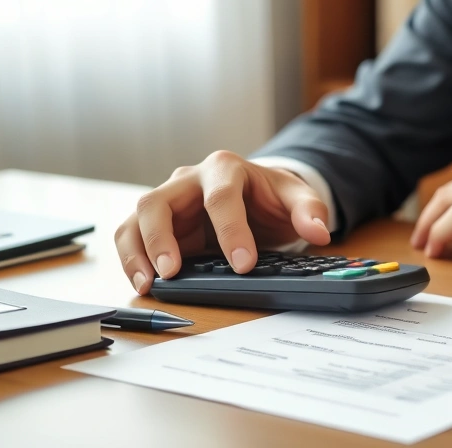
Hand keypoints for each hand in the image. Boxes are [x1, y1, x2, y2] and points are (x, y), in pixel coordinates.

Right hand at [115, 151, 330, 294]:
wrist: (256, 196)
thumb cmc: (270, 196)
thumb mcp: (296, 198)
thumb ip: (310, 211)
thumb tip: (321, 232)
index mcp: (225, 168)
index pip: (221, 198)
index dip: (231, 232)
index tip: (243, 263)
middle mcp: (188, 180)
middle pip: (159, 202)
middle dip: (162, 238)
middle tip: (173, 271)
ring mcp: (168, 200)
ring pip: (136, 218)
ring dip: (136, 251)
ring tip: (148, 284)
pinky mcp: (155, 222)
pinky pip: (130, 235)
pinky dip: (130, 259)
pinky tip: (144, 284)